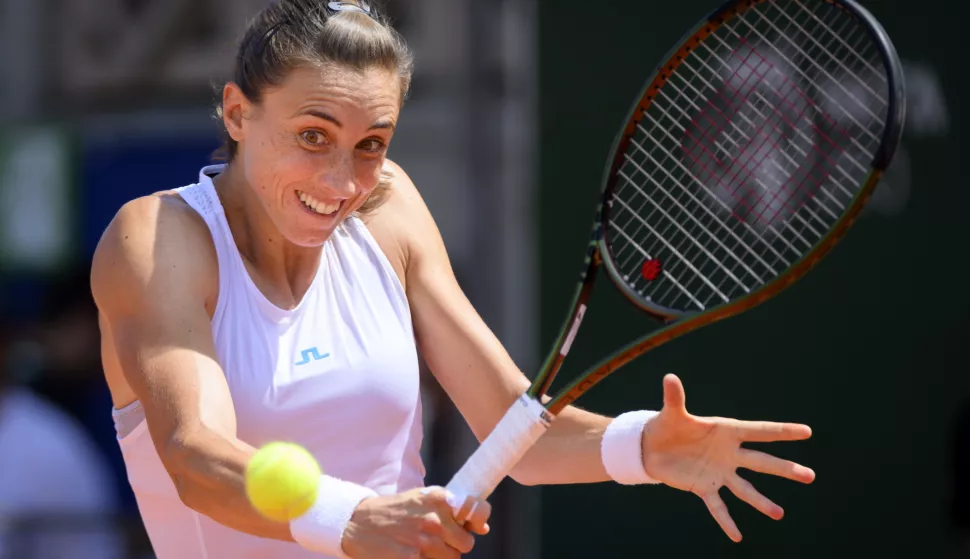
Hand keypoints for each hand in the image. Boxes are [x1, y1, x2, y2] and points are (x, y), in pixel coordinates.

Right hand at [341, 487, 490, 558]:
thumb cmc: (394, 511)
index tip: (474, 528)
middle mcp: (435, 518)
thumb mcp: (422, 499)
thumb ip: (451, 510)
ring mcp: (424, 540)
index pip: (478, 513)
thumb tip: (483, 528)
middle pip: (466, 543)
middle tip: (438, 541)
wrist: (358, 523)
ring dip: (441, 557)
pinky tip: (415, 554)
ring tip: (423, 548)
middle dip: (455, 545)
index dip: (477, 524)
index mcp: (440, 498)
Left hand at [642, 374, 815, 542]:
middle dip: (785, 469)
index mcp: (726, 432)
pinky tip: (737, 537)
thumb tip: (669, 377)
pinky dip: (726, 521)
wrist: (652, 447)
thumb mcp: (671, 412)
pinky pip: (718, 507)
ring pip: (744, 488)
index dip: (782, 430)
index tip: (807, 432)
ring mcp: (718, 472)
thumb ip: (674, 397)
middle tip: (810, 476)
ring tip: (779, 514)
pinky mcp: (704, 487)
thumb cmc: (667, 425)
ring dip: (761, 502)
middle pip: (761, 461)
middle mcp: (728, 453)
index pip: (759, 431)